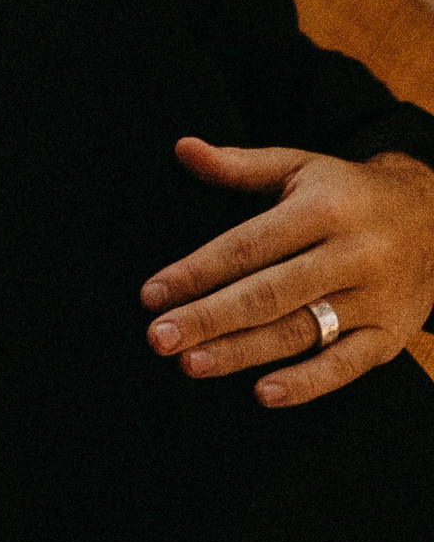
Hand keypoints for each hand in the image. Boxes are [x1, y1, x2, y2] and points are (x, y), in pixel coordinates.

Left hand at [140, 136, 433, 406]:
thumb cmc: (349, 194)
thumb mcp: (300, 166)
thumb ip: (240, 165)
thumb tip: (182, 148)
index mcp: (323, 209)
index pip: (249, 246)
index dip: (198, 270)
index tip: (151, 294)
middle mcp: (352, 255)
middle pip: (269, 293)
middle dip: (209, 318)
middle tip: (157, 338)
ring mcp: (374, 299)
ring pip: (301, 332)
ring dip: (243, 352)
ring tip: (191, 364)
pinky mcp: (391, 336)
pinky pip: (346, 366)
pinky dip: (307, 383)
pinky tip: (262, 393)